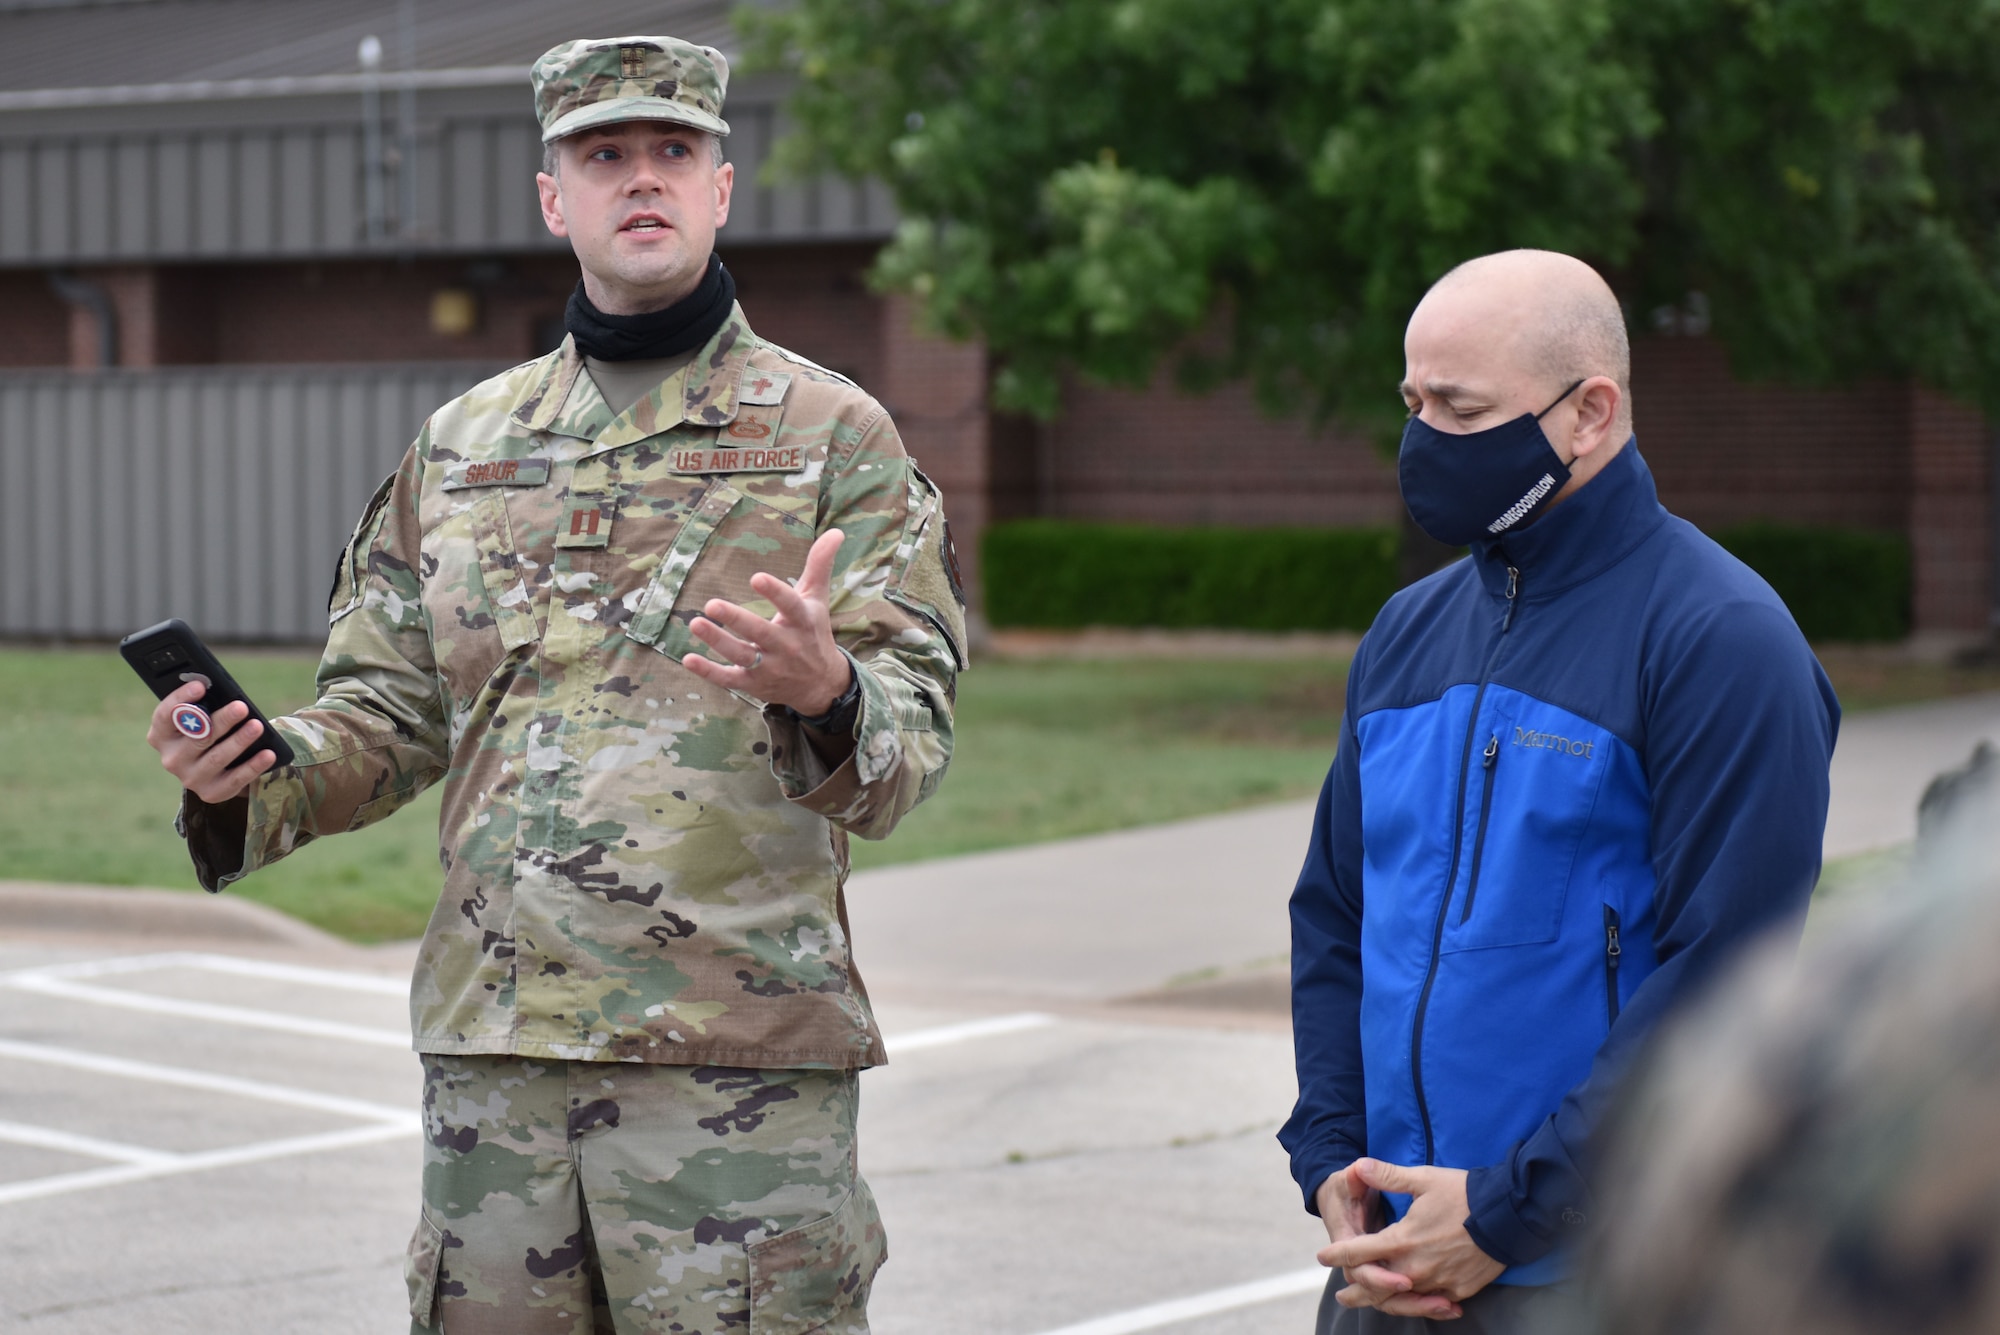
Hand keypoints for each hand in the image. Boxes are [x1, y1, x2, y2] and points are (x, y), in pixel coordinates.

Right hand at [146, 679, 275, 803]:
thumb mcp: (200, 720)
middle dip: (221, 720)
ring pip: (216, 758)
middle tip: (241, 707)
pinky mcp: (211, 793)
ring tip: (257, 726)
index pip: (165, 715)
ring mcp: (190, 778)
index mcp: (161, 736)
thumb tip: (219, 687)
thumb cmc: (208, 733)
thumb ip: (203, 706)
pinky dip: (253, 766)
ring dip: (239, 741)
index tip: (201, 685)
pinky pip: (235, 779)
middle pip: (197, 736)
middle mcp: (171, 759)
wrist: (216, 771)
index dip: (181, 699)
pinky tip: (268, 753)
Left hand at [685, 528, 851, 713]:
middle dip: (736, 620)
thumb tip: (837, 532)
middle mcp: (787, 646)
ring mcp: (769, 667)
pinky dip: (709, 671)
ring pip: (741, 655)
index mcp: (802, 622)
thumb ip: (820, 565)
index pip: (790, 606)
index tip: (756, 577)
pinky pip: (729, 679)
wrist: (821, 685)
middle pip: (760, 632)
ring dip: (718, 641)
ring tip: (695, 623)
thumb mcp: (818, 599)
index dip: (774, 592)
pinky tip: (688, 658)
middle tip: (712, 604)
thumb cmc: (814, 633)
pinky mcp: (753, 684)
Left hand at [1318, 1160, 1504, 1315]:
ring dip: (1384, 1301)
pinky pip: (1432, 1301)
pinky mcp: (1459, 1290)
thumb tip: (1359, 1165)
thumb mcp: (1423, 1179)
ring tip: (1370, 1303)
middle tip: (1343, 1296)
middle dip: (1356, 1291)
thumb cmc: (1464, 1194)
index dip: (1338, 1255)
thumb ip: (1388, 1176)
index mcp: (1403, 1240)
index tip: (1323, 1258)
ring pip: (1403, 1298)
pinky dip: (1419, 1303)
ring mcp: (1438, 1282)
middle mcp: (1416, 1267)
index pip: (1359, 1252)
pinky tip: (1412, 1299)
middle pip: (1377, 1287)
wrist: (1509, 1215)